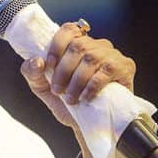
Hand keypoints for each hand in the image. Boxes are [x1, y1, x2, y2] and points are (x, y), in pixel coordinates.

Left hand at [19, 21, 135, 132]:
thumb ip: (32, 73)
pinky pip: (107, 70)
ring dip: (77, 81)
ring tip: (71, 98)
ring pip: (92, 58)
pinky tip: (86, 97)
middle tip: (58, 90)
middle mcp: (97, 45)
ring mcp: (112, 55)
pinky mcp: (125, 67)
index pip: (69, 30)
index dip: (57, 45)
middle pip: (78, 45)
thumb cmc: (68, 104)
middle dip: (64, 69)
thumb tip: (37, 61)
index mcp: (78, 44)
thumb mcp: (44, 88)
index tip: (49, 65)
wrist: (89, 127)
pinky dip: (92, 85)